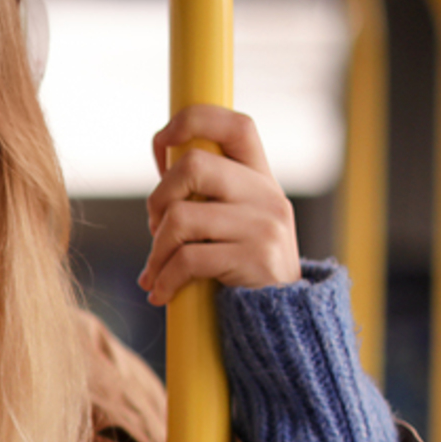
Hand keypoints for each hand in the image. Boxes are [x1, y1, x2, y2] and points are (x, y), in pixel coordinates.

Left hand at [138, 104, 300, 306]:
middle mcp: (267, 195)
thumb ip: (210, 192)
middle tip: (157, 228)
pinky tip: (161, 292)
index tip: (162, 142)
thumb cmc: (244, 269)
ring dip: (156, 249)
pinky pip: (188, 259)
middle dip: (158, 198)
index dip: (193, 119)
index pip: (236, 125)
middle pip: (193, 164)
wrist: (284, 321)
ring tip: (157, 270)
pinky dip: (164, 278)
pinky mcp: (255, 258)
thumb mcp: (236, 221)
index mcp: (261, 178)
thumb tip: (164, 159)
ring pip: (180, 216)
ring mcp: (263, 225)